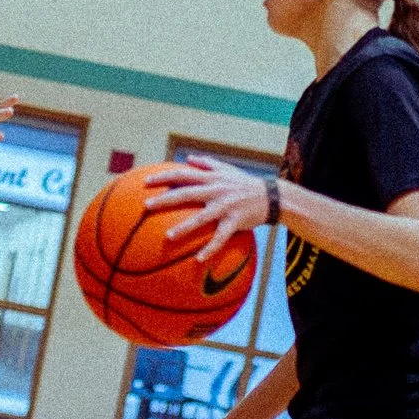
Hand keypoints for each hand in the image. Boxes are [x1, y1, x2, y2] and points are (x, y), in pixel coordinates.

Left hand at [148, 156, 268, 259]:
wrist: (272, 196)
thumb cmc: (245, 183)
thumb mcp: (227, 169)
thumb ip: (206, 163)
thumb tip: (188, 158)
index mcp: (211, 178)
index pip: (183, 174)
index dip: (163, 177)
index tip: (145, 182)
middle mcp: (216, 190)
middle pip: (186, 193)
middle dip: (165, 199)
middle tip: (147, 205)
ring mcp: (225, 206)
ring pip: (202, 217)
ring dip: (184, 227)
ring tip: (168, 236)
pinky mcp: (235, 221)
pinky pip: (221, 237)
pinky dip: (210, 248)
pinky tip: (198, 260)